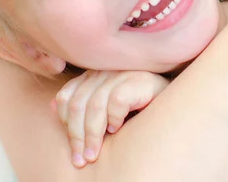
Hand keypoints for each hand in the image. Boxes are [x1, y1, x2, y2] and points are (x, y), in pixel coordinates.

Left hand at [53, 70, 168, 167]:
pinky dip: (114, 118)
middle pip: (78, 104)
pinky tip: (119, 128)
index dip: (65, 124)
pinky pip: (117, 101)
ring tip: (95, 154)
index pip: (66, 97)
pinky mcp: (139, 78)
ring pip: (95, 105)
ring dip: (92, 135)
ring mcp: (122, 72)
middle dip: (76, 136)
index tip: (74, 148)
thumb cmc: (137, 108)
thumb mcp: (106, 108)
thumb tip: (54, 107)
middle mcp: (105, 69)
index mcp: (94, 74)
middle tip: (82, 159)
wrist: (173, 103)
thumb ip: (83, 104)